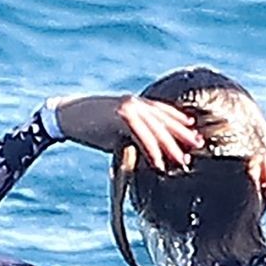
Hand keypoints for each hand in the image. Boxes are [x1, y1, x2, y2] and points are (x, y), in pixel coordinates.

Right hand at [54, 94, 203, 171]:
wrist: (67, 118)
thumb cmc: (91, 129)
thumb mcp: (118, 134)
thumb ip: (137, 139)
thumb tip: (152, 155)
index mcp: (136, 104)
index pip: (164, 113)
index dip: (181, 123)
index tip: (195, 135)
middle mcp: (135, 103)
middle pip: (165, 120)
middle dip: (183, 134)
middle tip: (199, 146)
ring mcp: (128, 107)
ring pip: (156, 127)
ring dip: (170, 146)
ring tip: (182, 160)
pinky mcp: (119, 115)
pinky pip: (141, 134)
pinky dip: (152, 149)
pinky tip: (159, 162)